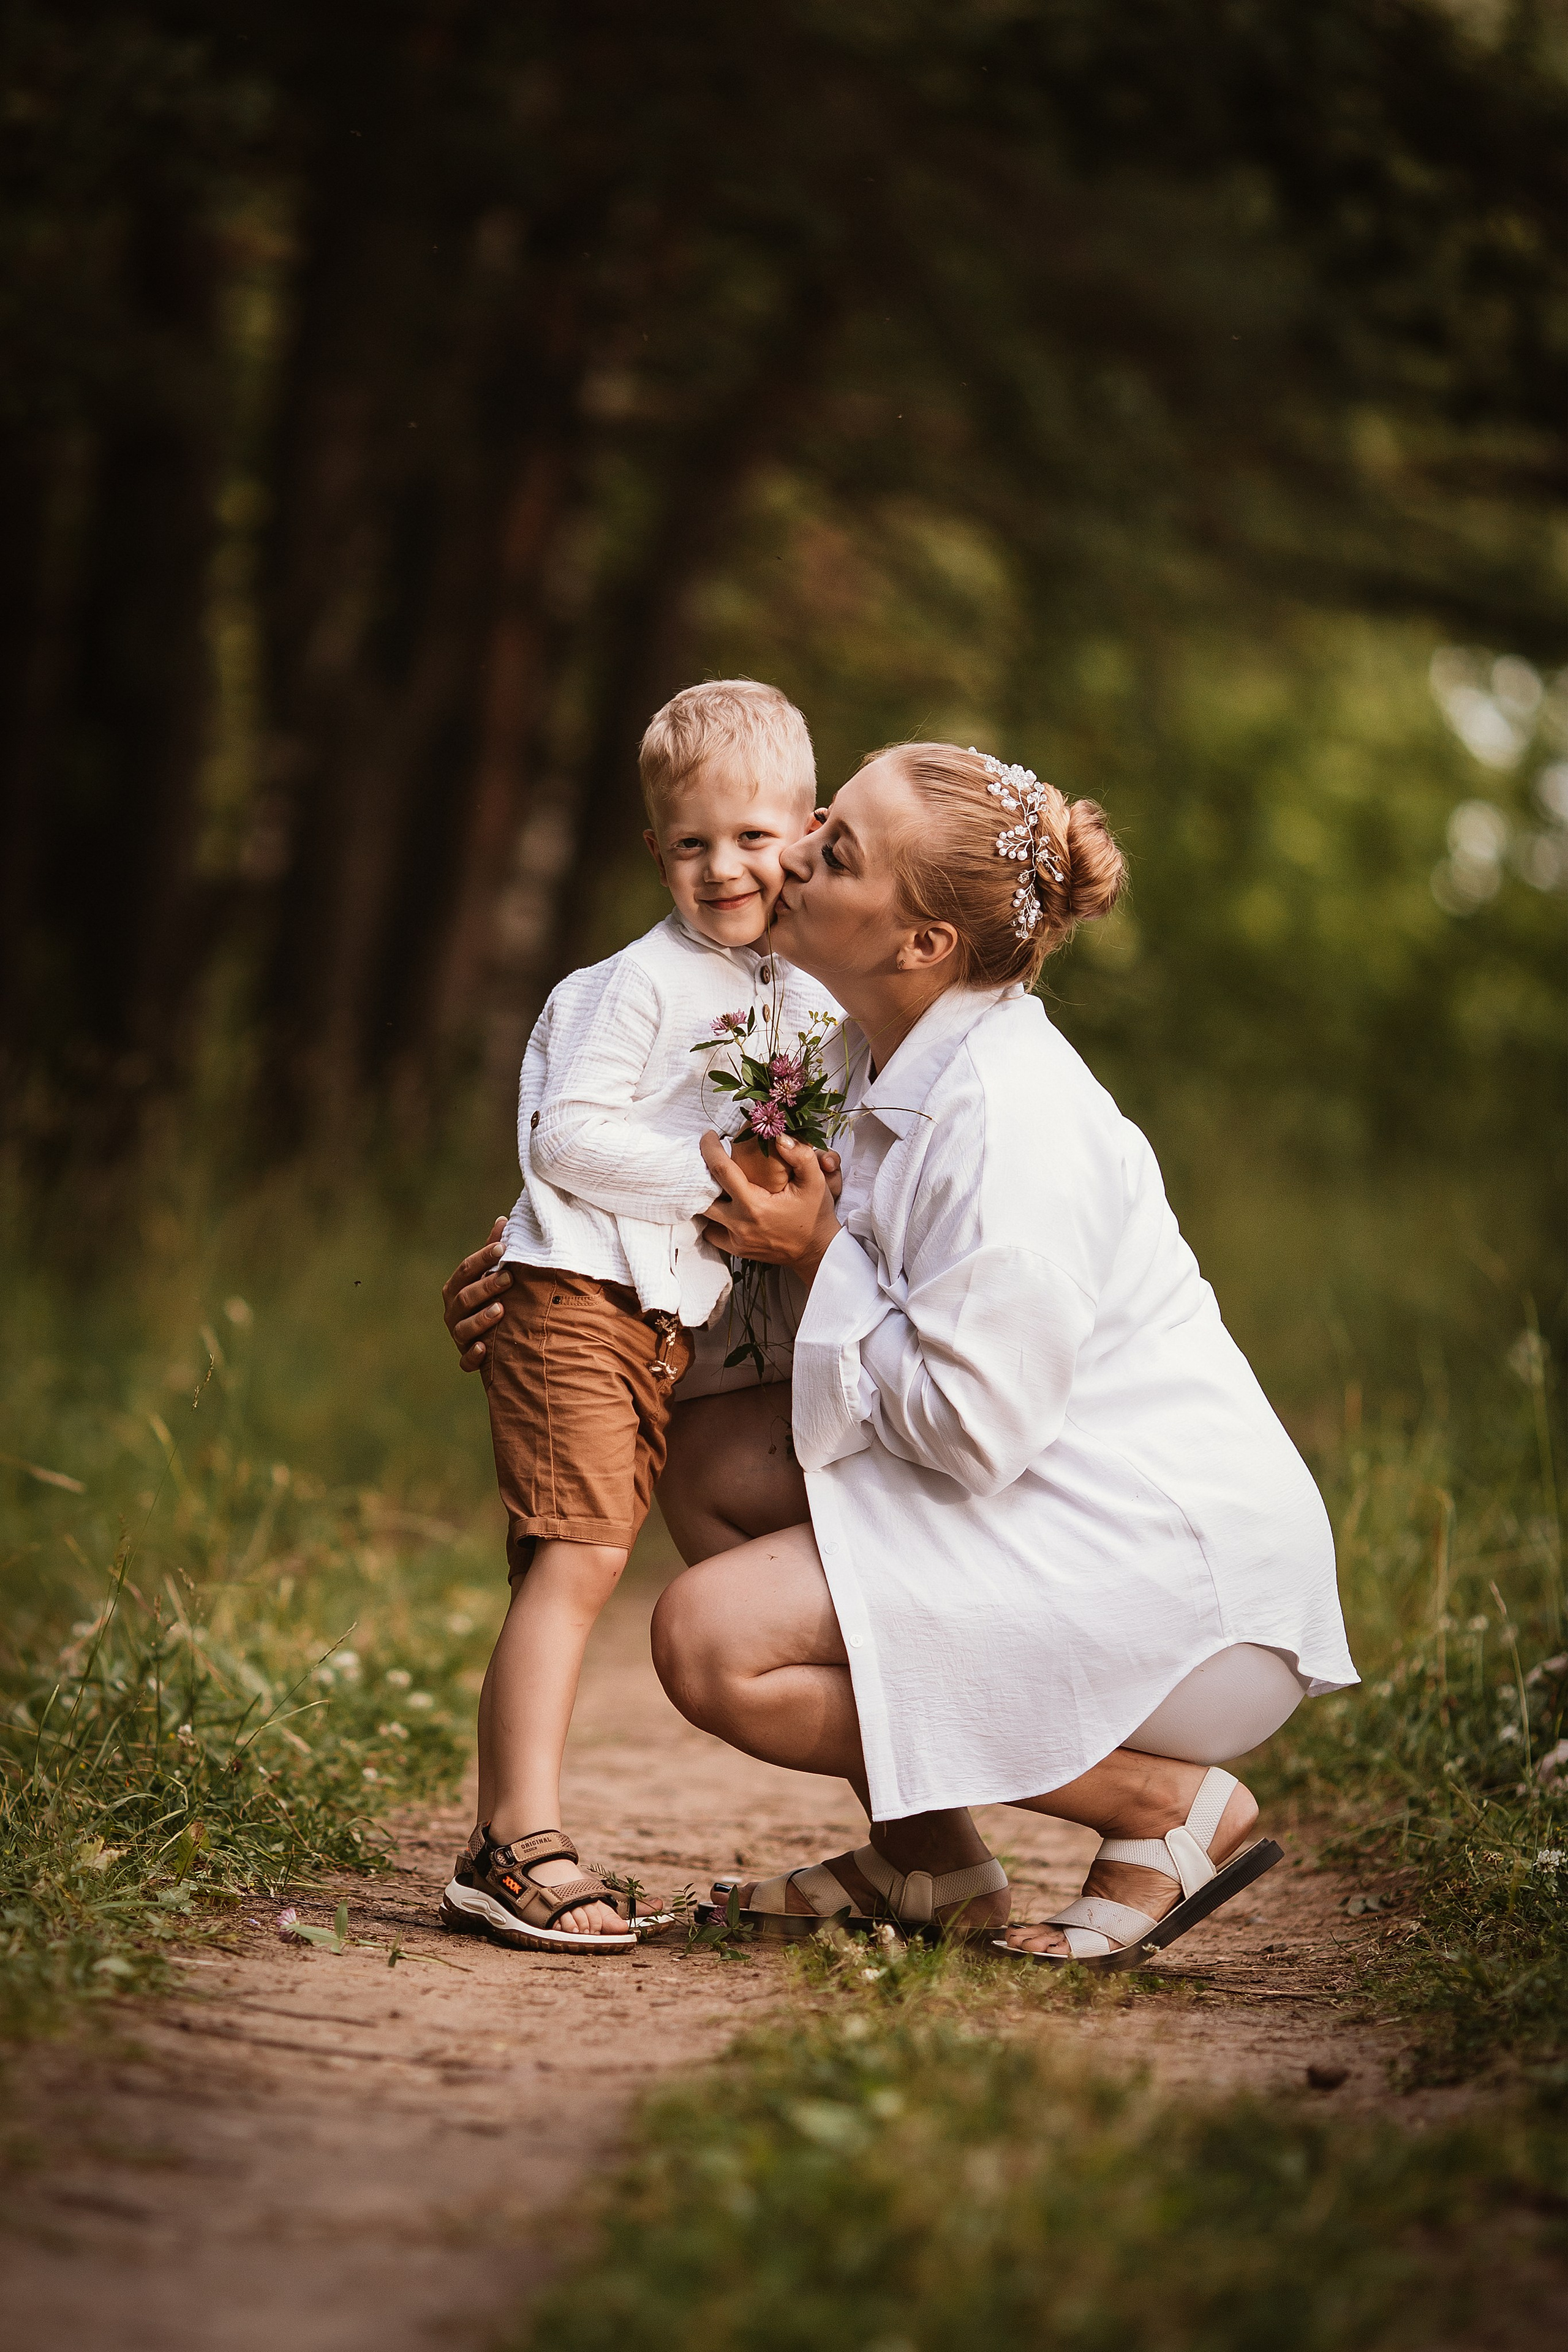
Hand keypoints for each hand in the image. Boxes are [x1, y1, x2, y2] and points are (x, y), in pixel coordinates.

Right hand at [442, 1218, 510, 1369]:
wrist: (493, 1340)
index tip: (503, 1247)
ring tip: (501, 1310)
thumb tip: (504, 1219)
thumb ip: (493, 1250)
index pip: (465, 1270)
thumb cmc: (491, 1298)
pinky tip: (485, 1349)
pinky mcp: (467, 1358)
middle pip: (464, 1298)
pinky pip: (466, 1361)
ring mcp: (459, 1336)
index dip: (482, 1258)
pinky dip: (473, 1356)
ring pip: (463, 1329)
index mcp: (456, 1288)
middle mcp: (453, 1312)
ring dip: (481, 1320)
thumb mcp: (491, 1275)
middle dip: (485, 1287)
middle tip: (509, 1278)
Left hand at [698, 1132, 840, 1286]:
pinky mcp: (737, 1249)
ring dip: (703, 1198)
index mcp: (755, 1205)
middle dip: (699, 1175)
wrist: (817, 1250)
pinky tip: (721, 1206)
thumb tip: (779, 1137)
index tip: (708, 1136)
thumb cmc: (815, 1215)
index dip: (709, 1149)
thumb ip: (800, 1156)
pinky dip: (712, 1219)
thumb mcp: (815, 1182)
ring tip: (712, 1181)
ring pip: (704, 1216)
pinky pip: (712, 1233)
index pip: (721, 1170)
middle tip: (706, 1160)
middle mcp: (740, 1224)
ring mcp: (737, 1240)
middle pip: (702, 1196)